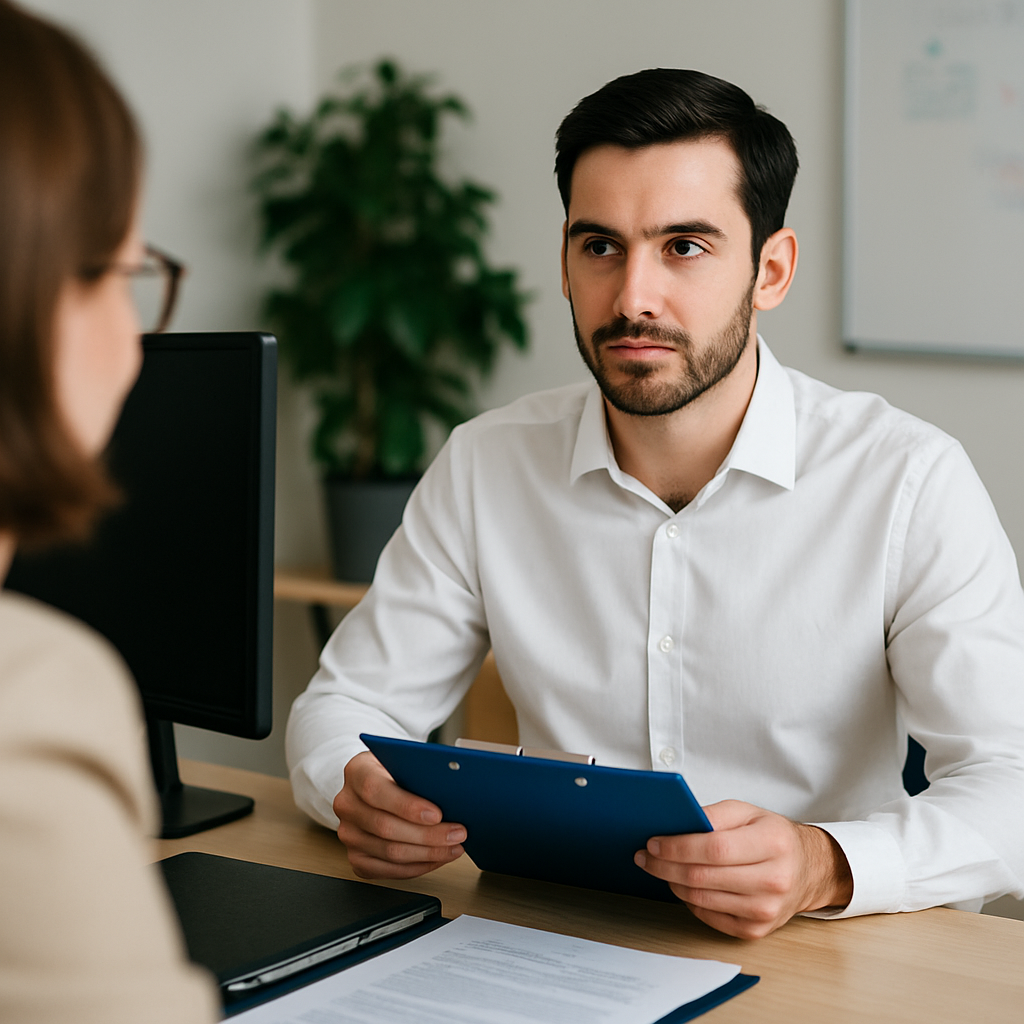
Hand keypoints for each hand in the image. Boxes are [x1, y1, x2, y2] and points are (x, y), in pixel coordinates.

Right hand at [332, 751, 465, 878]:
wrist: (374, 784)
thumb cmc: (394, 771)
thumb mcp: (404, 759)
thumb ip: (420, 771)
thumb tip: (452, 789)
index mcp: (357, 772)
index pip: (376, 790)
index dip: (407, 806)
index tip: (437, 814)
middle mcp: (347, 804)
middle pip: (386, 827)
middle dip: (428, 835)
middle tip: (457, 833)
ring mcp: (349, 833)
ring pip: (389, 852)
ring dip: (428, 853)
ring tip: (453, 846)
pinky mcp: (356, 857)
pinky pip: (388, 871)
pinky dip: (418, 867)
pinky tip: (437, 857)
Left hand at [634, 800, 852, 938]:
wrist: (808, 870)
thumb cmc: (773, 837)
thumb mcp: (748, 812)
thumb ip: (714, 815)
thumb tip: (677, 825)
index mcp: (773, 843)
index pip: (714, 848)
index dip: (678, 847)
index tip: (654, 843)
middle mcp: (773, 880)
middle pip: (704, 876)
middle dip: (665, 866)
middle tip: (645, 856)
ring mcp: (766, 910)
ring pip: (702, 899)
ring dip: (672, 883)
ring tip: (659, 868)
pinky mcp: (756, 931)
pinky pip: (709, 917)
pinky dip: (689, 900)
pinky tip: (682, 885)